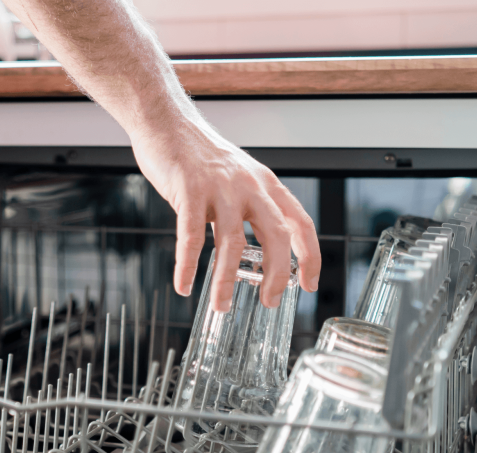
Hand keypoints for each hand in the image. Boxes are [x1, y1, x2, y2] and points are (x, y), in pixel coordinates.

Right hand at [131, 114, 320, 312]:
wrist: (166, 121)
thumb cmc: (199, 155)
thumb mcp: (238, 177)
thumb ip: (250, 207)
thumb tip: (258, 247)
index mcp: (265, 184)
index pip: (300, 222)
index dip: (310, 255)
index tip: (309, 284)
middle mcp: (249, 186)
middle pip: (276, 235)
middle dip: (276, 274)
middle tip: (269, 302)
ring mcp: (220, 188)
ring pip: (232, 243)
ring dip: (227, 280)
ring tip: (221, 306)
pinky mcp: (188, 190)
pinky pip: (191, 236)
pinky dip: (187, 266)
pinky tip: (184, 285)